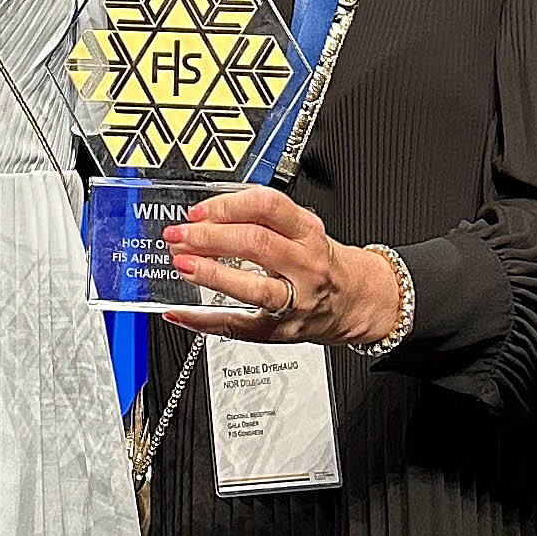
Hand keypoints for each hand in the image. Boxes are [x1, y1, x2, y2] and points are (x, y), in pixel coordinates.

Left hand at [158, 184, 404, 347]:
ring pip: (253, 287)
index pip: (268, 207)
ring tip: (184, 264)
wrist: (355, 301)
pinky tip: (183, 311)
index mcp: (309, 232)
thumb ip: (264, 219)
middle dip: (210, 237)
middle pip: (256, 244)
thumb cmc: (322, 262)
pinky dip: (205, 321)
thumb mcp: (304, 229)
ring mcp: (295, 301)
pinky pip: (240, 327)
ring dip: (211, 274)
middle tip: (181, 235)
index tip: (199, 211)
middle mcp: (306, 265)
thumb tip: (209, 214)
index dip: (228, 206)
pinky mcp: (281, 330)